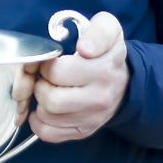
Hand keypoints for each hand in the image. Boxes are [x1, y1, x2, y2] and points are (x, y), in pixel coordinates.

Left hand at [29, 11, 128, 142]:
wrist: (124, 84)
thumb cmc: (105, 54)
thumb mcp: (108, 30)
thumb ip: (99, 31)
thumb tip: (86, 48)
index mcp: (103, 70)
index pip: (57, 71)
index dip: (46, 64)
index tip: (53, 61)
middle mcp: (100, 97)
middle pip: (49, 97)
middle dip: (40, 83)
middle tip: (46, 77)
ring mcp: (92, 118)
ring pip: (46, 115)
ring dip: (39, 102)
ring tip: (49, 90)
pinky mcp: (83, 131)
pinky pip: (47, 132)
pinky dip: (39, 121)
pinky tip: (47, 108)